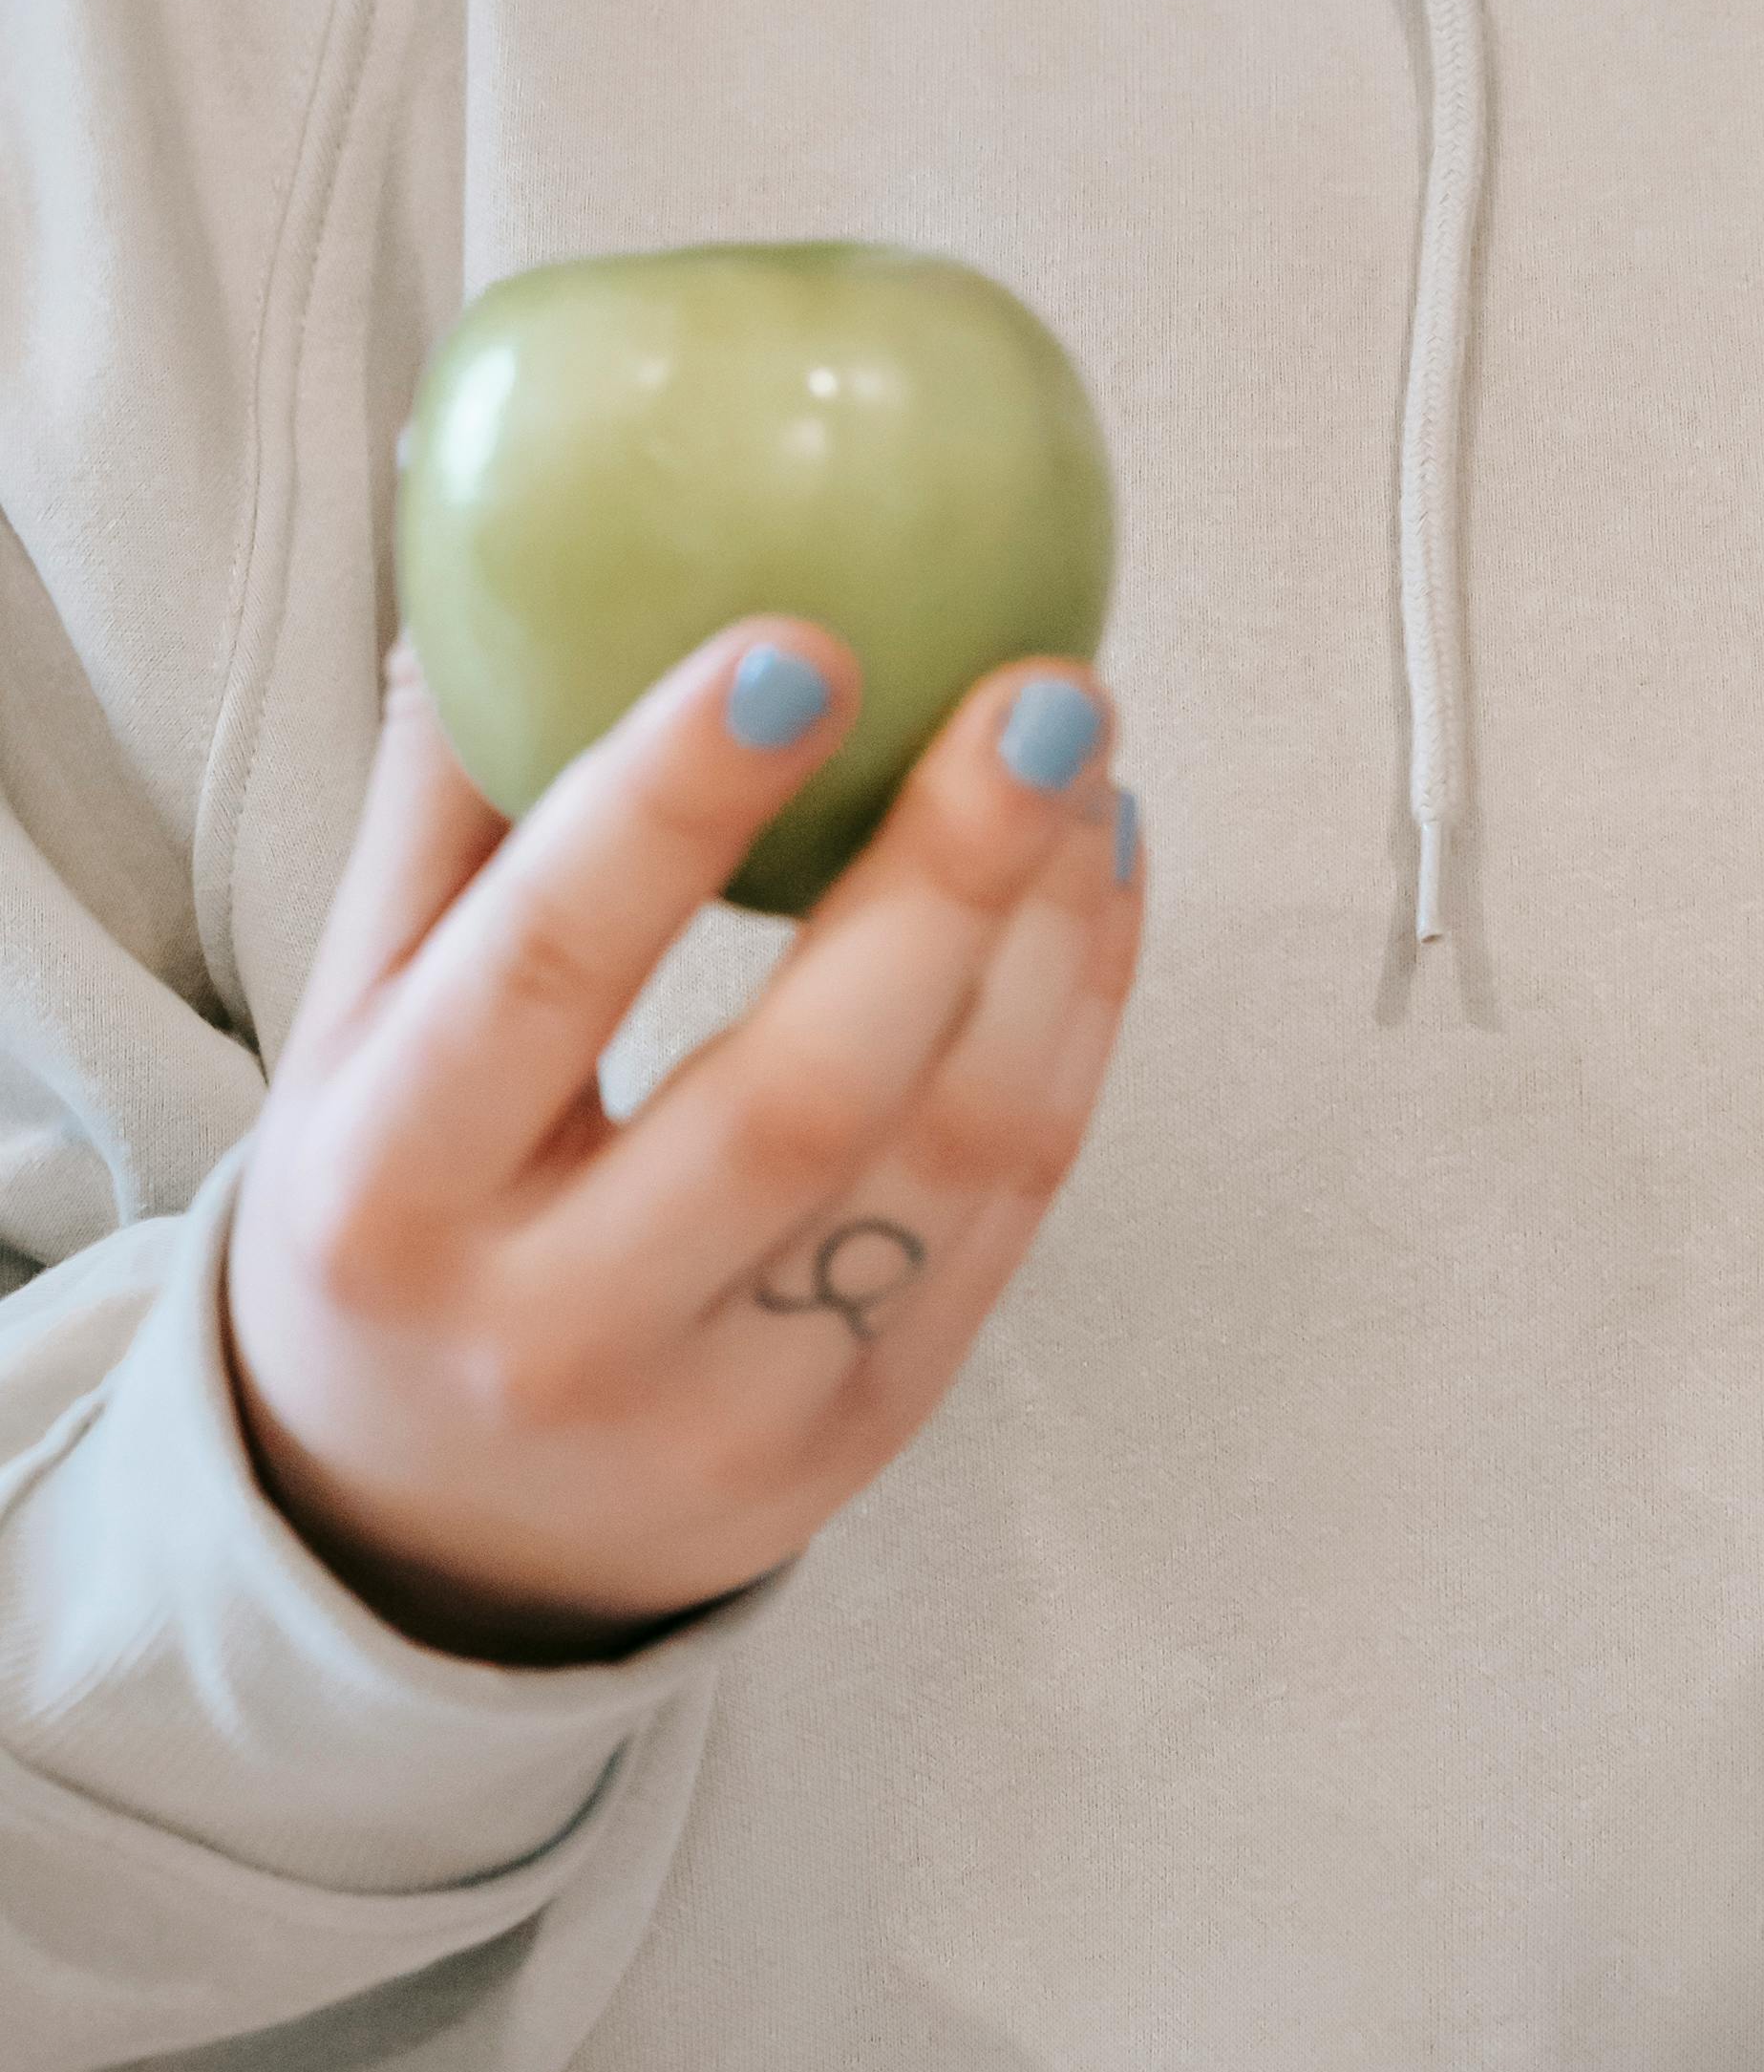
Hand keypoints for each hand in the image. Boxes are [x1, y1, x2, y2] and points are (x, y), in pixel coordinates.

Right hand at [227, 621, 1145, 1657]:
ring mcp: (727, 1413)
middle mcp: (551, 1333)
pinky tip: (1101, 876)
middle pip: (795, 1098)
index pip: (543, 976)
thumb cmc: (398, 1210)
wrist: (421, 1540)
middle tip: (1045, 692)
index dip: (673, 807)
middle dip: (945, 880)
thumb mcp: (357, 1024)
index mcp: (389, 1197)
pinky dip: (1078, 1029)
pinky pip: (1007, 1214)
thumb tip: (490, 531)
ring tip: (1089, 759)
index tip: (802, 641)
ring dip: (1051, 942)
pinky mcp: (861, 1441)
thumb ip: (441, 801)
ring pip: (946, 1163)